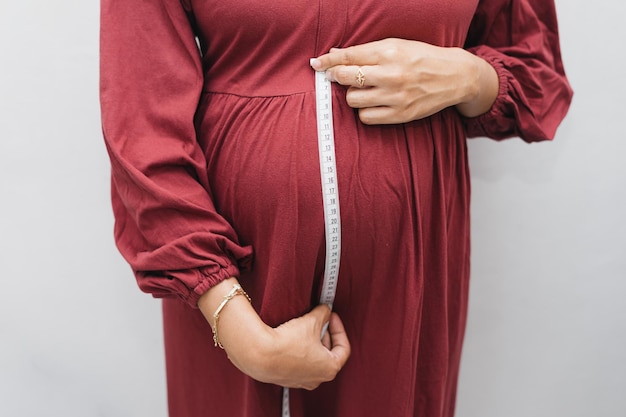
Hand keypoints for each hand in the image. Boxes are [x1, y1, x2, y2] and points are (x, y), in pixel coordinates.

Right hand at [198, 278, 350, 389]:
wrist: (259, 354)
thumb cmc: (288, 342)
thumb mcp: (311, 321)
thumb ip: (324, 313)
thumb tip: (325, 310)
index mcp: (330, 368)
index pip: (343, 347)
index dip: (339, 328)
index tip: (332, 316)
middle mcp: (317, 379)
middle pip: (328, 353)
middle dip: (325, 333)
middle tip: (318, 319)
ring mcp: (301, 381)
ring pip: (313, 358)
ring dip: (312, 341)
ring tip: (304, 326)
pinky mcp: (286, 378)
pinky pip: (299, 362)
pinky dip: (300, 349)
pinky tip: (292, 337)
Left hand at [310, 38, 497, 123]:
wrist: (454, 77)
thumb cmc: (422, 59)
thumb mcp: (396, 46)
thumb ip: (365, 51)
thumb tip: (334, 55)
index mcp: (389, 52)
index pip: (349, 57)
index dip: (328, 61)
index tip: (317, 64)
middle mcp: (391, 75)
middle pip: (347, 78)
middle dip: (338, 77)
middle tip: (339, 76)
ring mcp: (396, 97)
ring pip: (353, 100)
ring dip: (353, 95)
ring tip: (365, 90)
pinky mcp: (400, 115)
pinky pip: (366, 118)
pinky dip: (365, 111)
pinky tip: (374, 103)